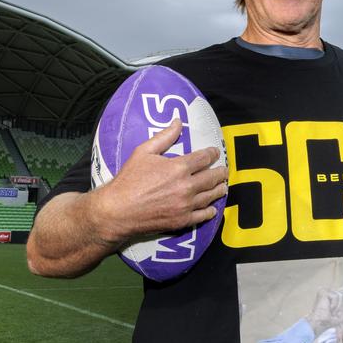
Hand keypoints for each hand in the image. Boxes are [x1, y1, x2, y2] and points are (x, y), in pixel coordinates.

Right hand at [95, 118, 228, 242]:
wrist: (118, 210)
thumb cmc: (129, 179)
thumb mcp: (144, 152)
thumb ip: (164, 137)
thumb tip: (178, 122)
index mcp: (179, 167)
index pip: (204, 158)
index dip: (212, 154)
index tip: (215, 152)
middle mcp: (187, 186)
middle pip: (212, 177)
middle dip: (220, 172)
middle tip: (224, 170)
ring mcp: (186, 205)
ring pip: (211, 196)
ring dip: (219, 189)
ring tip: (223, 186)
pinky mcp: (182, 220)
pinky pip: (203, 215)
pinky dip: (210, 210)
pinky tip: (212, 208)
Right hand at [306, 287, 342, 334]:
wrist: (319, 323)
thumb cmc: (328, 321)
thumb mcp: (341, 314)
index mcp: (331, 296)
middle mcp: (328, 291)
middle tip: (334, 312)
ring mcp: (325, 290)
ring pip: (341, 295)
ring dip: (338, 306)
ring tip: (331, 311)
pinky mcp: (324, 291)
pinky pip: (336, 296)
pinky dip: (334, 304)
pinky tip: (329, 309)